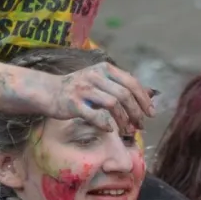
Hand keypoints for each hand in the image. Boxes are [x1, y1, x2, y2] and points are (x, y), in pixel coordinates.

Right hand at [40, 62, 154, 131]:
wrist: (49, 91)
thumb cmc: (78, 88)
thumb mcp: (101, 80)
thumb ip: (123, 86)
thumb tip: (151, 93)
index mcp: (105, 68)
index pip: (131, 82)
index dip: (143, 99)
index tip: (151, 113)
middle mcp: (96, 76)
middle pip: (124, 94)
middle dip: (136, 112)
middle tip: (141, 125)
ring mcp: (84, 89)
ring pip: (113, 104)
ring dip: (123, 120)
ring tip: (127, 130)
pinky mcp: (74, 103)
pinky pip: (95, 115)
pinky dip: (105, 123)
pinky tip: (109, 129)